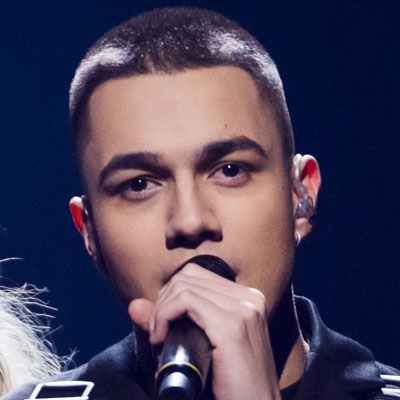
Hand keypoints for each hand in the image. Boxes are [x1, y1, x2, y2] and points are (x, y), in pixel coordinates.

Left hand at [129, 263, 281, 399]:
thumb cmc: (232, 384)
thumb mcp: (202, 345)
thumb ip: (169, 321)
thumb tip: (134, 305)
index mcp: (247, 298)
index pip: (196, 275)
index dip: (171, 294)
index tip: (162, 322)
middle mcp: (249, 297)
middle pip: (188, 277)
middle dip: (163, 302)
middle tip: (157, 333)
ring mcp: (243, 309)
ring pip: (184, 286)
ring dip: (161, 310)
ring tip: (159, 338)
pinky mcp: (232, 325)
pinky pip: (186, 301)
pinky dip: (165, 315)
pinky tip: (161, 339)